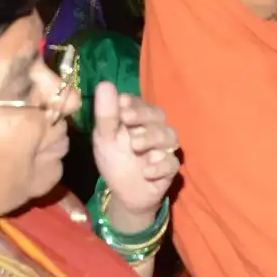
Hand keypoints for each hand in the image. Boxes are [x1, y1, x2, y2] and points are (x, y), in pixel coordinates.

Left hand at [92, 82, 178, 228]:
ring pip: (169, 136)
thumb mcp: (104, 138)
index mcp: (139, 119)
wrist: (125, 193)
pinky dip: (160, 166)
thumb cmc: (115, 160)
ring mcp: (165, 148)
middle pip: (158, 116)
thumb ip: (106, 114)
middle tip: (127, 119)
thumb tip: (104, 83)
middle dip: (144, 117)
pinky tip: (147, 170)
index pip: (141, 103)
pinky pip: (171, 163)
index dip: (134, 104)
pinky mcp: (170, 168)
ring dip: (152, 139)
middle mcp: (156, 129)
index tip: (122, 106)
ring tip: (136, 146)